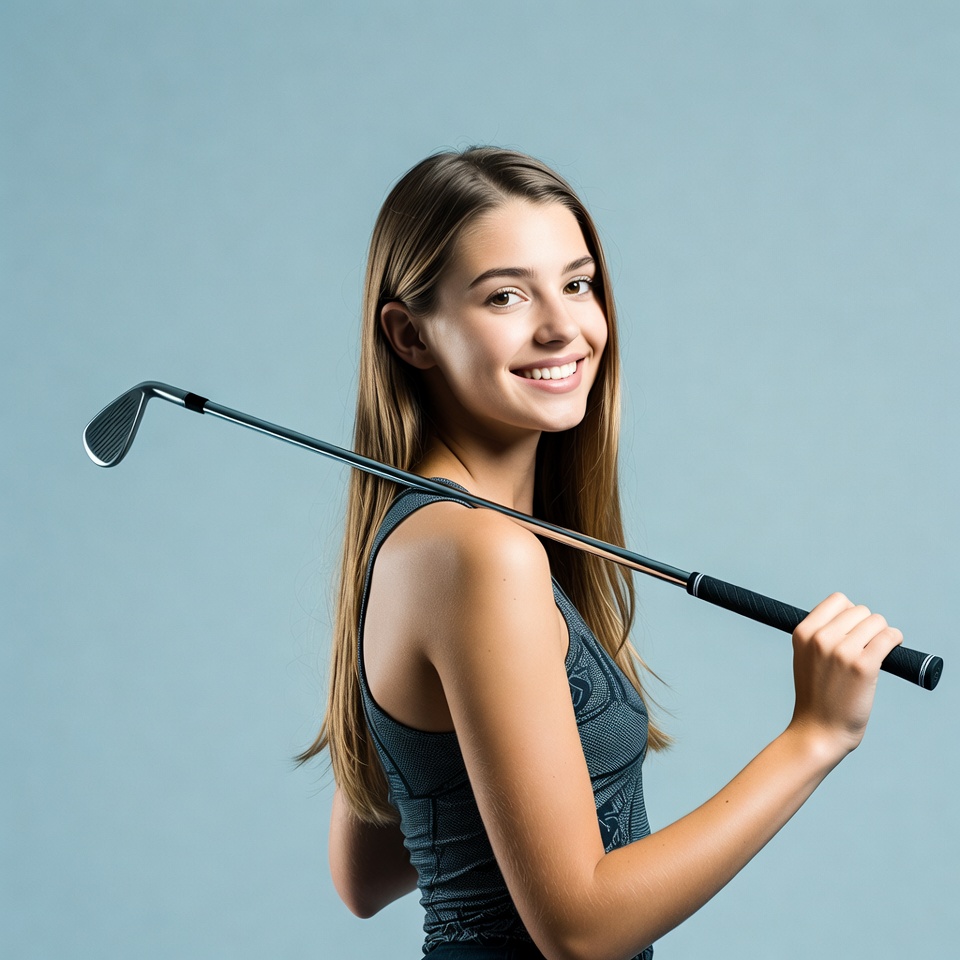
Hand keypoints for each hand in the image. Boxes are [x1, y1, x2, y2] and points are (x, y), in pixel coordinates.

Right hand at [788, 592, 902, 759]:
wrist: (819, 730)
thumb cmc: (816, 695)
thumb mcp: (805, 657)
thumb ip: (820, 633)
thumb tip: (854, 613)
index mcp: (802, 632)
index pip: (838, 600)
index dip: (850, 614)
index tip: (853, 632)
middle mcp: (820, 638)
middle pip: (860, 610)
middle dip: (867, 626)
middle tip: (866, 647)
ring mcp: (841, 652)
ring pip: (876, 621)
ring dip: (882, 633)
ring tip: (878, 651)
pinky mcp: (863, 666)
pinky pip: (889, 637)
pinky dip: (895, 639)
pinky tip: (893, 648)